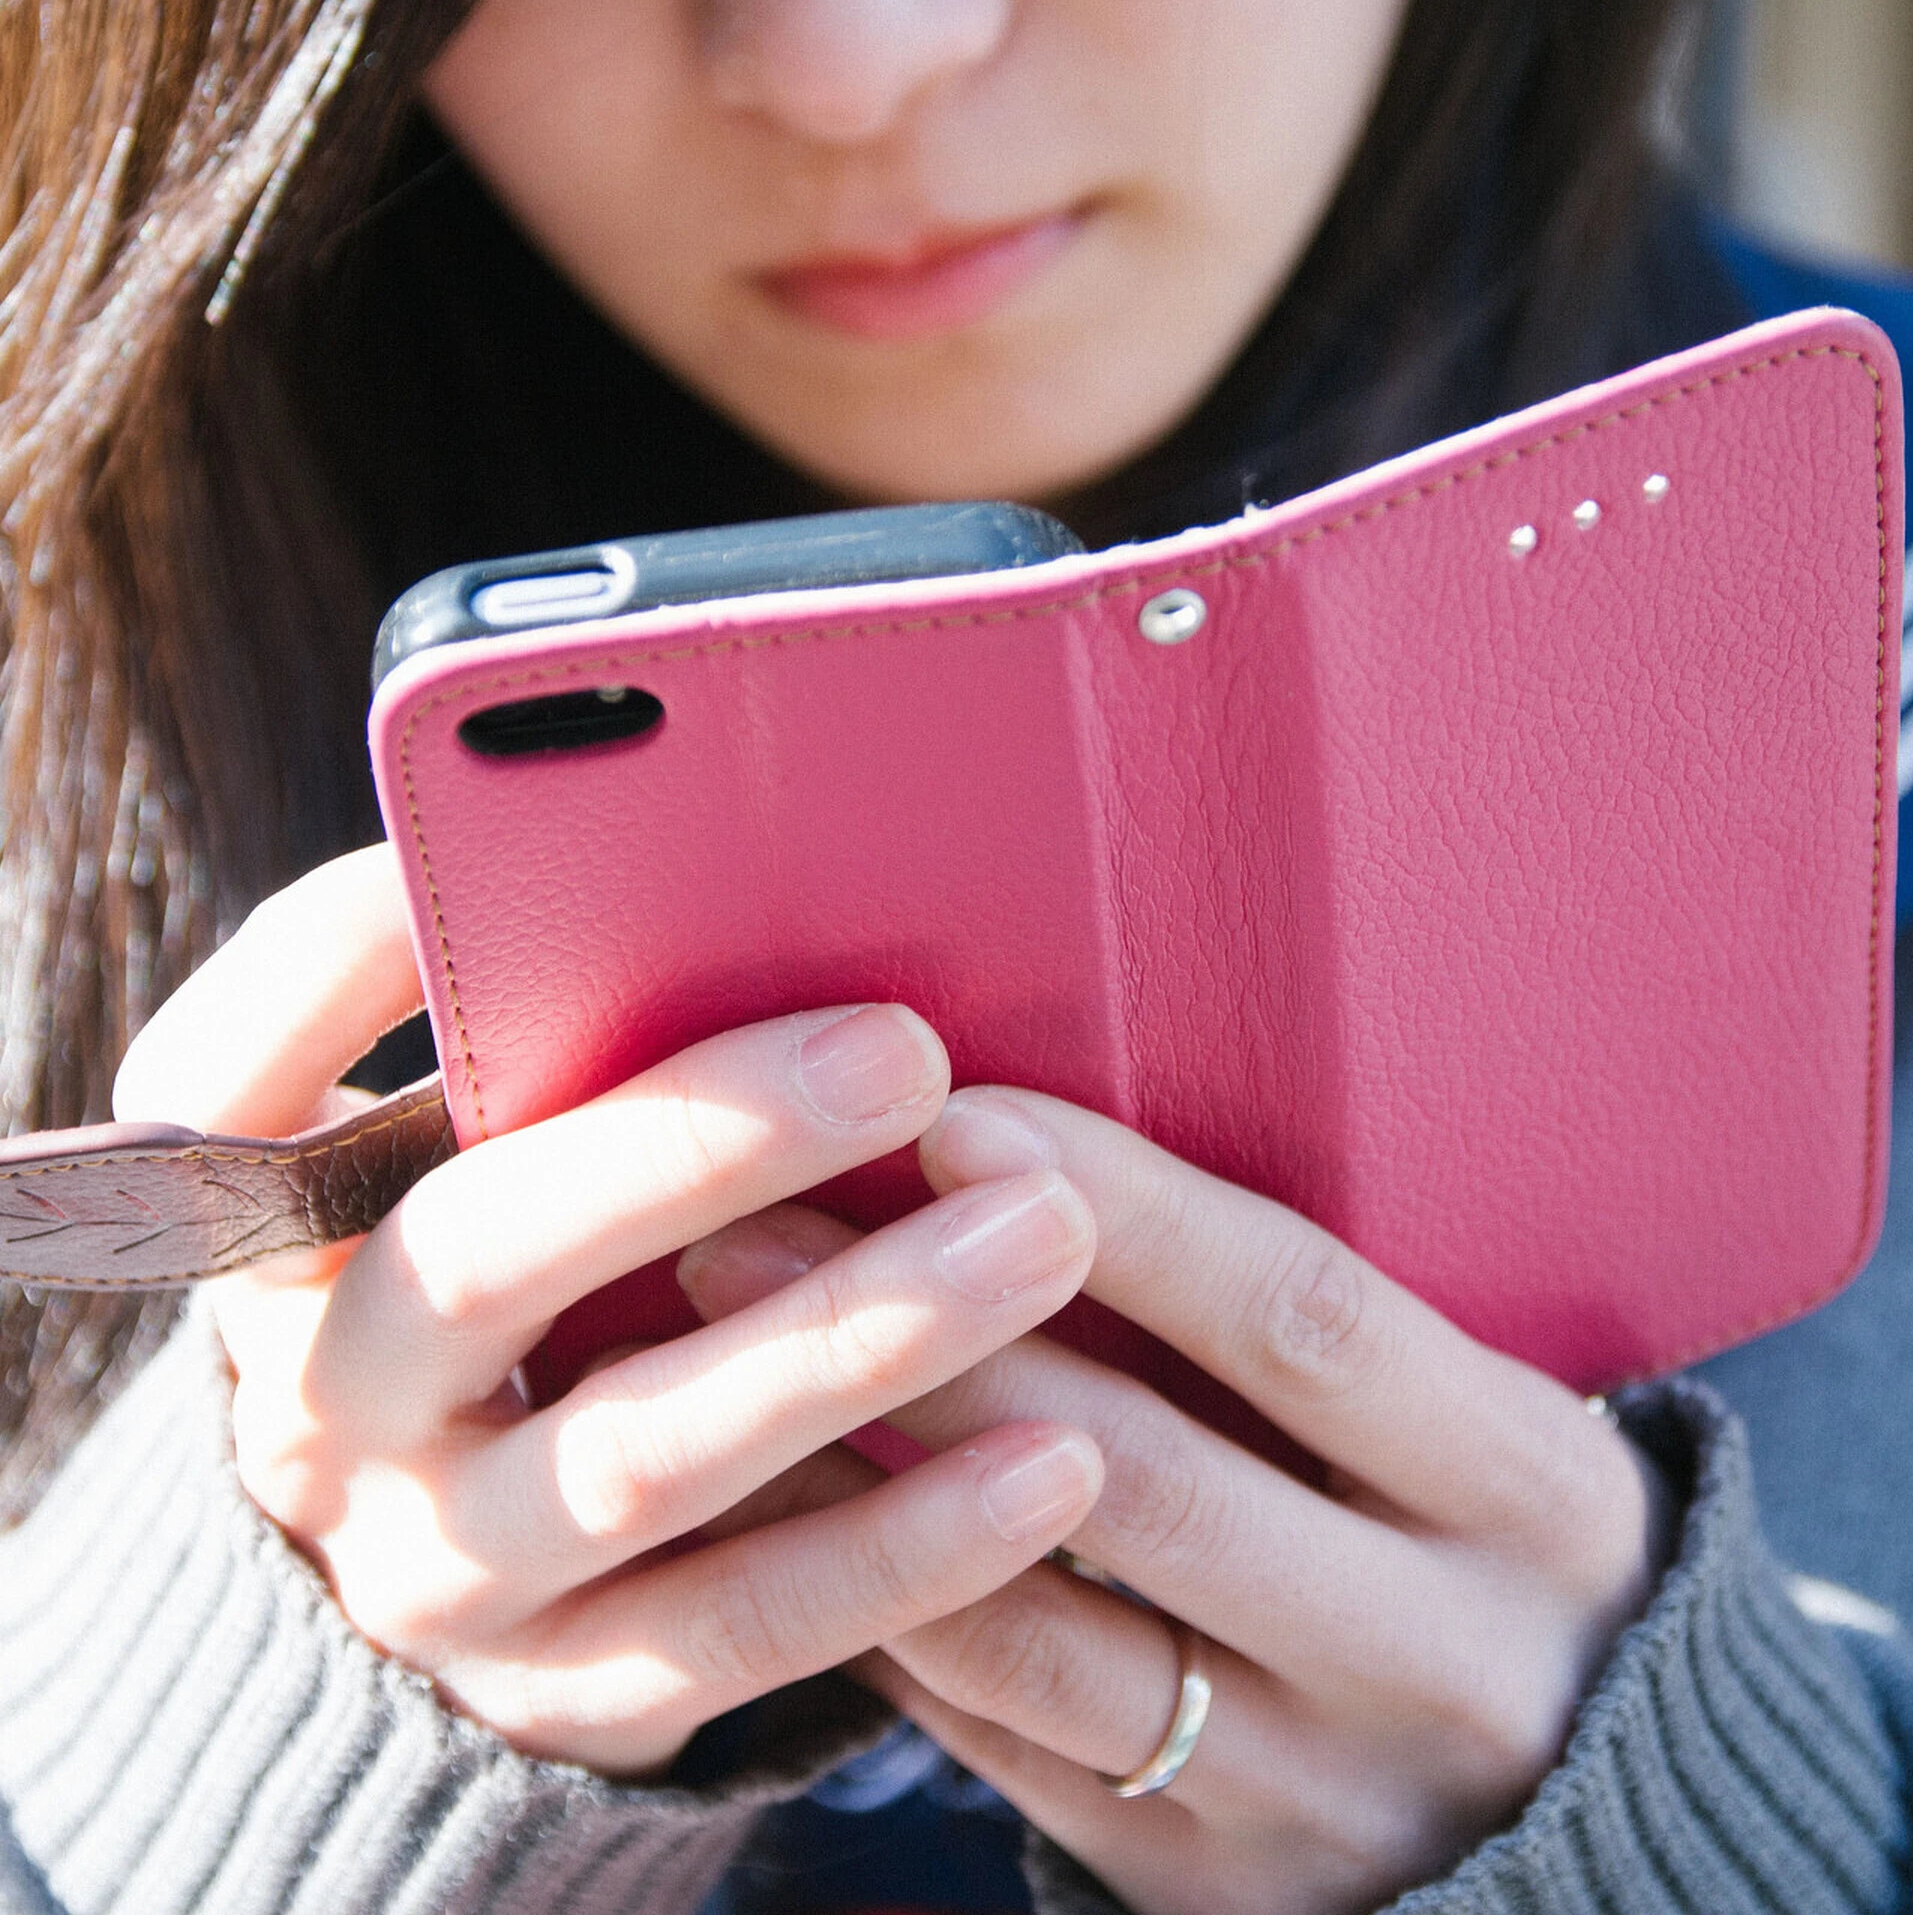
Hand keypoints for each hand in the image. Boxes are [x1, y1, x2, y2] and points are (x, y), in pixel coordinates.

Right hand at [112, 848, 1106, 1774]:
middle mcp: (324, 1399)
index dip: (346, 958)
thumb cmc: (523, 1272)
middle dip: (704, 1144)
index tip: (496, 874)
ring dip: (855, 1341)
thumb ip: (555, 1042)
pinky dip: (904, 1544)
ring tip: (1041, 1236)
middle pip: (485, 1255)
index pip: (229, 1077)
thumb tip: (708, 858)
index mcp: (281, 1230)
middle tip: (906, 1053)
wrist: (463, 1542)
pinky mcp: (562, 1685)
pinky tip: (1054, 1462)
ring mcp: (436, 1562)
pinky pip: (739, 1627)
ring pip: (642, 1456)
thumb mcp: (484, 1162)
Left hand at [678, 1087, 1670, 1914]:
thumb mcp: (1470, 1420)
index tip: (957, 1113)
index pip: (1307, 1322)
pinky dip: (883, 1616)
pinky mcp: (1214, 1889)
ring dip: (860, 1490)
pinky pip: (1006, 1742)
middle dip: (934, 1344)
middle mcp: (1446, 1660)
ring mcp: (1323, 1800)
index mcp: (1537, 1495)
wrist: (1589, 1799)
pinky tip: (782, 1518)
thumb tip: (1046, 1164)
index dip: (1132, 1213)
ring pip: (1042, 1633)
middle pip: (1152, 1479)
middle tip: (752, 1232)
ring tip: (717, 1371)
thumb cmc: (1480, 1539)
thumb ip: (1303, 1325)